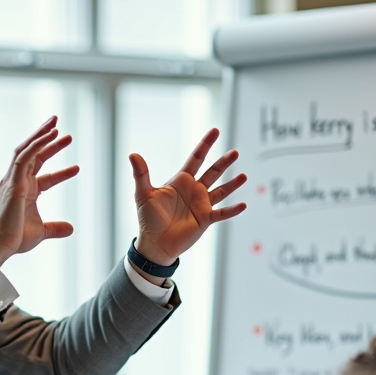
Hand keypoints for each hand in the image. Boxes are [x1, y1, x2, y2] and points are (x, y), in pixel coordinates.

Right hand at [0, 116, 79, 266]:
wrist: (0, 244)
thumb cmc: (14, 238)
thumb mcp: (41, 231)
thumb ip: (55, 228)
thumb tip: (71, 228)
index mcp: (25, 192)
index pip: (46, 177)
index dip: (62, 173)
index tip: (77, 168)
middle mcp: (18, 182)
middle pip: (35, 156)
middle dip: (50, 144)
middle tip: (66, 134)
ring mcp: (14, 179)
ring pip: (27, 149)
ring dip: (42, 135)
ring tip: (56, 123)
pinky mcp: (12, 180)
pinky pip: (24, 155)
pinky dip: (37, 143)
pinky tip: (50, 134)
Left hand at [130, 127, 247, 266]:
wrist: (155, 243)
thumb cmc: (148, 219)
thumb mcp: (143, 194)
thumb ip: (141, 174)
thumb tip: (132, 154)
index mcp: (181, 181)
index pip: (196, 158)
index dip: (205, 145)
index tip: (215, 131)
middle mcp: (194, 190)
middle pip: (213, 172)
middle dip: (224, 162)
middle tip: (235, 152)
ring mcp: (201, 204)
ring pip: (221, 190)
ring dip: (232, 184)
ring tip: (244, 176)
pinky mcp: (206, 219)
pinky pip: (222, 213)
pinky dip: (232, 210)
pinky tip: (243, 204)